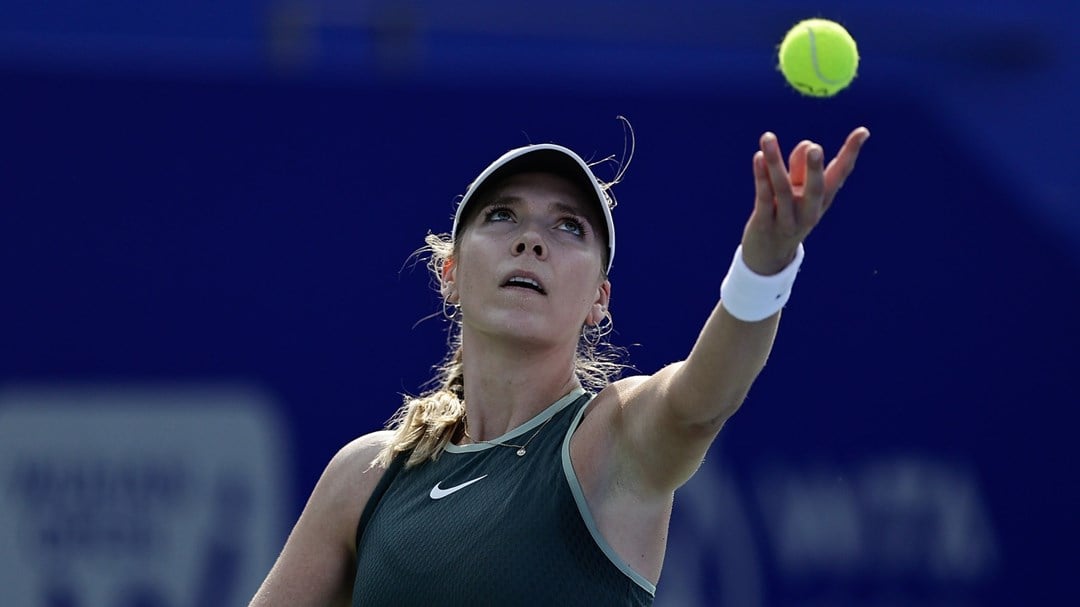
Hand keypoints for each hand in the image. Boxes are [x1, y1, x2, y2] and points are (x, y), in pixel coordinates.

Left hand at [740, 127, 869, 274]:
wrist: (769, 258)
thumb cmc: (787, 216)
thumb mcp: (798, 193)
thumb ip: (800, 168)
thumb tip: (808, 144)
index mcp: (822, 201)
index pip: (839, 174)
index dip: (851, 153)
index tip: (863, 131)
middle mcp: (808, 212)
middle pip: (815, 189)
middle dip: (815, 168)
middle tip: (816, 148)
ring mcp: (787, 221)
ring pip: (782, 189)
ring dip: (774, 162)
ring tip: (767, 137)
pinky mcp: (765, 225)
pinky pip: (764, 199)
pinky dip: (760, 178)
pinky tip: (757, 158)